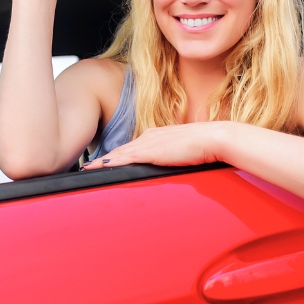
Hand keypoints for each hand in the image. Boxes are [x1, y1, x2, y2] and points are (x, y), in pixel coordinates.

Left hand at [81, 122, 227, 169]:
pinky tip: (101, 167)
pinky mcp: (151, 152)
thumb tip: (173, 164)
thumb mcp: (185, 151)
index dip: (118, 154)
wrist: (214, 138)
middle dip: (105, 158)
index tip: (105, 160)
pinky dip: (111, 163)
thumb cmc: (206, 146)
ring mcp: (149, 142)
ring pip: (120, 153)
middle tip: (89, 166)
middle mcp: (150, 136)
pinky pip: (125, 158)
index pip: (132, 147)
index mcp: (157, 135)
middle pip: (122, 149)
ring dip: (104, 161)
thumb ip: (174, 157)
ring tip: (89, 168)